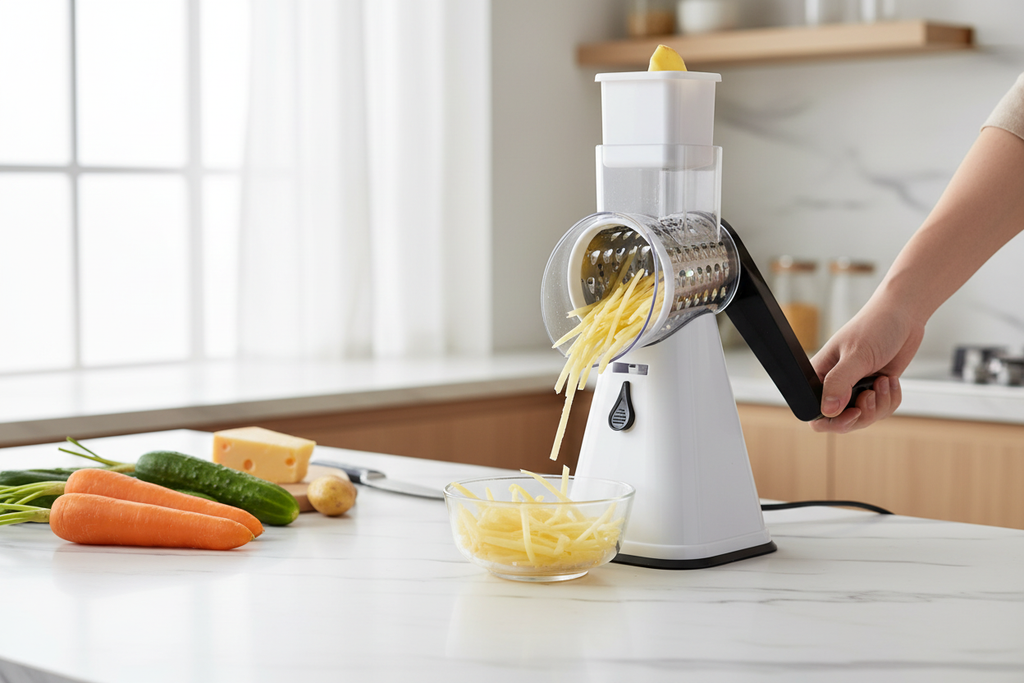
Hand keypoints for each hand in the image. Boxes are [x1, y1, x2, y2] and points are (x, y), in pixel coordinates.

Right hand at [809, 296, 923, 432]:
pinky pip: (881, 411)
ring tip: (882, 381)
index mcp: (820, 376)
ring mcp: (856, 389)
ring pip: (864, 418)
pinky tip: (890, 380)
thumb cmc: (875, 327)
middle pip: (841, 421)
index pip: (815, 412)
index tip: (853, 411)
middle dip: (862, 414)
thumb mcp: (856, 355)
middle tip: (870, 396)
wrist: (903, 317)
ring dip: (880, 404)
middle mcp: (836, 386)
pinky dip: (890, 399)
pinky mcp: (875, 390)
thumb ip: (839, 383)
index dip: (832, 420)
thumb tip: (828, 410)